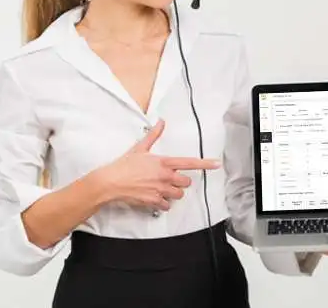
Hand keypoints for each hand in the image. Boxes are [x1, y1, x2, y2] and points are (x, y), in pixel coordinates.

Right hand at [95, 119, 220, 211]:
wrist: (110, 182)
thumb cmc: (124, 165)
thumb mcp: (140, 147)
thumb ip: (154, 135)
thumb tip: (160, 122)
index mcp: (164, 163)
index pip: (189, 163)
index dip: (205, 164)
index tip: (216, 164)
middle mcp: (165, 177)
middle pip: (186, 182)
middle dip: (181, 181)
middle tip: (171, 178)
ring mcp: (160, 190)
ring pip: (178, 195)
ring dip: (174, 192)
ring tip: (163, 188)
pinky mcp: (153, 201)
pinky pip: (167, 205)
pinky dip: (164, 203)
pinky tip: (156, 197)